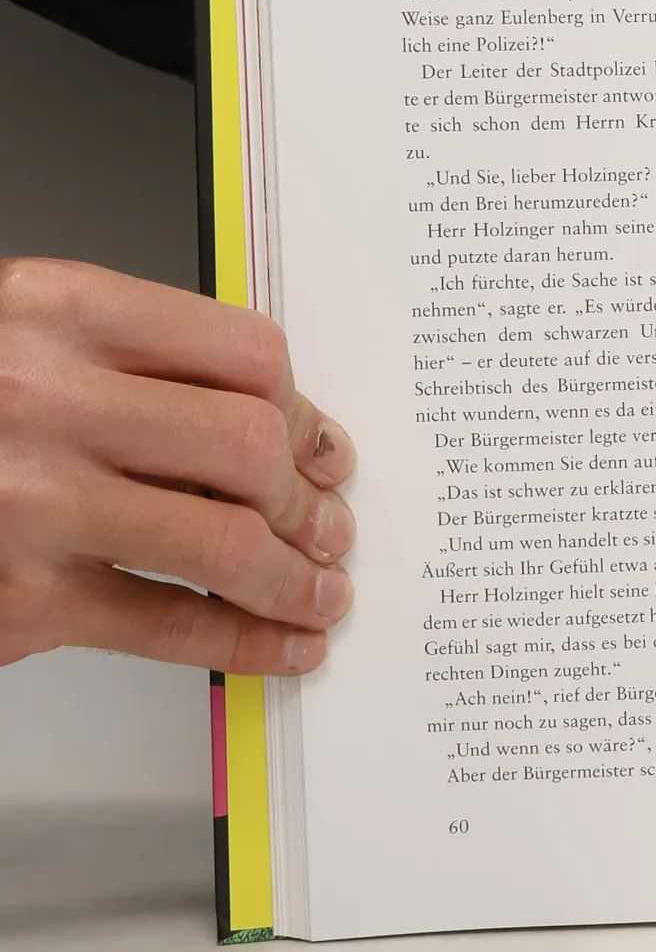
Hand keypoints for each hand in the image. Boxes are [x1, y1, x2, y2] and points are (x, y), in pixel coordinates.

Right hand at [0, 260, 357, 673]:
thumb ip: (139, 370)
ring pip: (225, 542)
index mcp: (57, 308)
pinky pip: (169, 623)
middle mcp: (41, 395)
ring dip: (295, 577)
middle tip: (330, 528)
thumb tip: (287, 435)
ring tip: (320, 591)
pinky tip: (283, 643)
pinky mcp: (20, 597)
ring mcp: (29, 500)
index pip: (244, 350)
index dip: (304, 411)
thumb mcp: (30, 346)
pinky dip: (248, 640)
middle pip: (249, 446)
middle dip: (308, 501)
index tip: (324, 449)